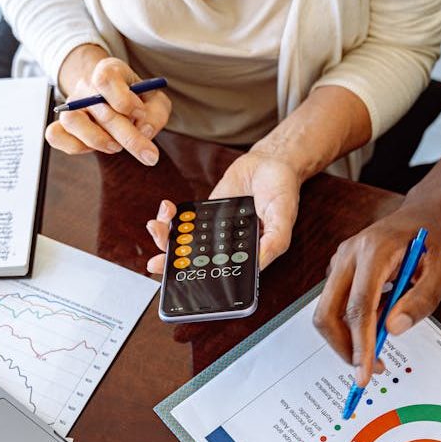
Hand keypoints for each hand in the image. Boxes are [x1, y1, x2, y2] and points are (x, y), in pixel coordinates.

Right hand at [46, 46, 171, 165]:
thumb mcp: (156, 101)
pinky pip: (55, 135)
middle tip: (149, 155)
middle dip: (129, 136)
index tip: (140, 113)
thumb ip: (156, 113)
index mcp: (109, 71)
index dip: (125, 101)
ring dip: (99, 140)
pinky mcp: (62, 126)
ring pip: (72, 121)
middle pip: (99, 109)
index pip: (105, 79)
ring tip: (117, 146)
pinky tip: (95, 148)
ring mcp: (71, 106)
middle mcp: (86, 87)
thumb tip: (143, 130)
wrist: (113, 100)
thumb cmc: (137, 101)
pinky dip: (75, 146)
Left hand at [145, 150, 300, 274]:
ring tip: (158, 227)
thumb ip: (273, 242)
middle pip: (196, 261)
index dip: (197, 279)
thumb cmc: (282, 191)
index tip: (178, 278)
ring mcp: (215, 230)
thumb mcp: (283, 218)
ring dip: (166, 238)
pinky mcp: (206, 213)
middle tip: (157, 261)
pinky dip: (172, 218)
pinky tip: (167, 211)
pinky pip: (185, 221)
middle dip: (172, 262)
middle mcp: (229, 246)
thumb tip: (257, 263)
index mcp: (247, 254)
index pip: (219, 274)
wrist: (270, 162)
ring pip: (186, 242)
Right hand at [313, 203, 440, 386]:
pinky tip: (375, 325)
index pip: (358, 306)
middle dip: (343, 347)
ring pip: (328, 311)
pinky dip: (350, 325)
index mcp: (373, 251)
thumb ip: (421, 299)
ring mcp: (340, 261)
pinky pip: (335, 304)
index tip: (365, 371)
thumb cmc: (436, 239)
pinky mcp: (340, 270)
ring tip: (378, 349)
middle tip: (368, 369)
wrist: (426, 214)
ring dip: (347, 338)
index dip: (360, 344)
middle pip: (328, 312)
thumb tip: (394, 328)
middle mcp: (348, 255)